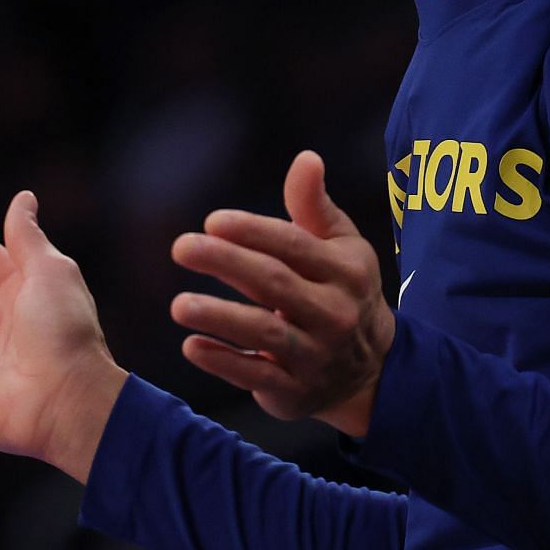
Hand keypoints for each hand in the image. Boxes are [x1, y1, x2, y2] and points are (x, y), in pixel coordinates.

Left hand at [170, 149, 393, 435]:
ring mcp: (316, 355)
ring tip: (178, 305)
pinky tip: (193, 346)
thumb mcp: (340, 246)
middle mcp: (334, 313)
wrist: (371, 370)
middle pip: (274, 283)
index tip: (213, 221)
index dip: (253, 231)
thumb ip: (314, 205)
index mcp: (345, 271)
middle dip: (225, 263)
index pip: (294, 245)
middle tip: (181, 247)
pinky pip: (257, 375)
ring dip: (218, 317)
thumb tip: (306, 158)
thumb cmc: (343, 290)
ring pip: (263, 332)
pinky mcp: (296, 391)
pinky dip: (223, 362)